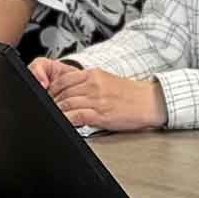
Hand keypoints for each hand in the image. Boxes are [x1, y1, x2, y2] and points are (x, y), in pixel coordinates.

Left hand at [42, 62, 167, 132]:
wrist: (151, 102)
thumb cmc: (130, 94)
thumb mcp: (107, 81)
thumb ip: (88, 84)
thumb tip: (70, 92)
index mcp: (94, 74)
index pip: (63, 79)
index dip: (52, 89)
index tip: (48, 97)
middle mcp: (94, 85)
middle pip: (62, 92)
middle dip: (52, 101)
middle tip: (48, 109)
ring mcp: (97, 99)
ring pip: (67, 103)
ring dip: (58, 111)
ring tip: (55, 117)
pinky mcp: (102, 114)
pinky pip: (77, 115)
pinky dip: (67, 119)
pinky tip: (65, 122)